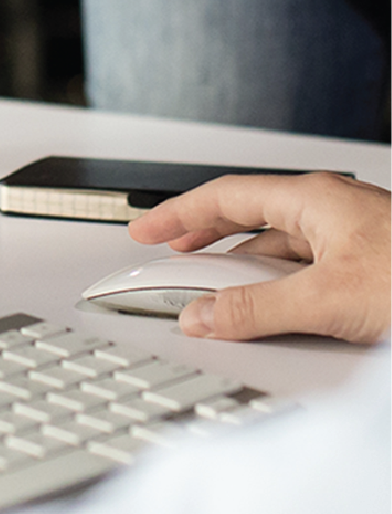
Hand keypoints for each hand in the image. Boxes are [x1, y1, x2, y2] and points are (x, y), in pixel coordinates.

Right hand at [128, 171, 391, 344]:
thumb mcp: (328, 300)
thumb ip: (258, 310)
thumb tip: (205, 317)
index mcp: (313, 199)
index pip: (224, 196)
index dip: (177, 213)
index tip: (144, 229)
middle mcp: (331, 210)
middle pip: (249, 215)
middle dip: (204, 235)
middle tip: (167, 252)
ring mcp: (353, 237)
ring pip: (281, 245)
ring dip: (243, 266)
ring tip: (212, 292)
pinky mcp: (370, 267)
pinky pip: (307, 267)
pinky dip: (277, 284)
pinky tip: (273, 309)